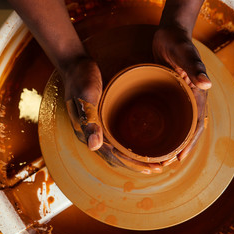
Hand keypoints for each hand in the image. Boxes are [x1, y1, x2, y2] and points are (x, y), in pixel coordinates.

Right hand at [61, 57, 163, 173]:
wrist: (75, 64)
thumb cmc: (81, 78)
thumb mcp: (86, 96)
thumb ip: (90, 120)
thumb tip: (94, 147)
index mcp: (87, 131)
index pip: (112, 155)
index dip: (131, 163)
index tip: (149, 168)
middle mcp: (91, 134)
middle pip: (115, 157)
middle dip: (136, 164)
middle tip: (158, 168)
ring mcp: (95, 127)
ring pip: (115, 150)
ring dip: (132, 158)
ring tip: (151, 162)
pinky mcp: (100, 120)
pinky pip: (115, 138)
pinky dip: (127, 146)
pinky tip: (137, 145)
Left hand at [152, 25, 210, 161]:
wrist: (170, 34)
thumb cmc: (178, 42)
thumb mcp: (186, 53)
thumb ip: (195, 67)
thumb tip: (207, 84)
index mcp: (197, 95)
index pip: (196, 125)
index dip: (189, 144)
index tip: (178, 159)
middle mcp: (191, 100)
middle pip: (188, 130)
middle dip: (180, 148)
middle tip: (166, 162)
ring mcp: (180, 99)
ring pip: (179, 125)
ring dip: (173, 141)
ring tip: (161, 154)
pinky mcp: (170, 95)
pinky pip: (169, 116)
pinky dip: (165, 128)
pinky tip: (154, 134)